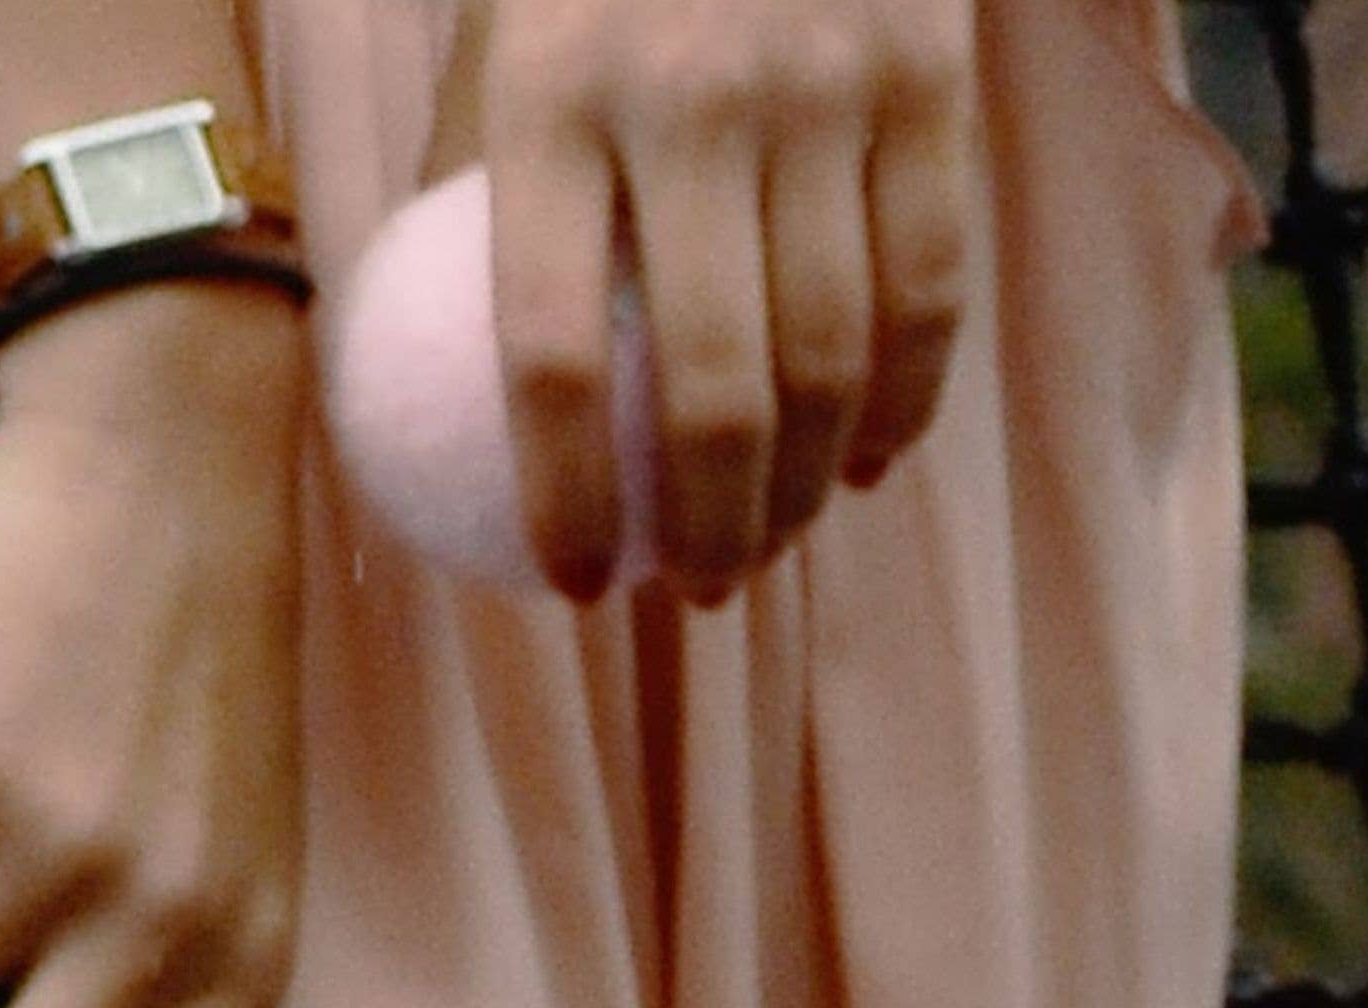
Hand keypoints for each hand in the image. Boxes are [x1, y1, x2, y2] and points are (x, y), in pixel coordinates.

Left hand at [476, 0, 982, 595]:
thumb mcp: (503, 19)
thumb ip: (486, 173)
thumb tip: (442, 365)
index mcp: (550, 84)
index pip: (551, 348)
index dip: (562, 494)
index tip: (572, 582)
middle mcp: (691, 97)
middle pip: (712, 390)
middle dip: (706, 529)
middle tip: (689, 591)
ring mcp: (823, 98)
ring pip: (831, 367)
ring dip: (801, 490)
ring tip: (767, 542)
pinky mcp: (925, 95)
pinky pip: (925, 303)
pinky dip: (900, 411)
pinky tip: (861, 465)